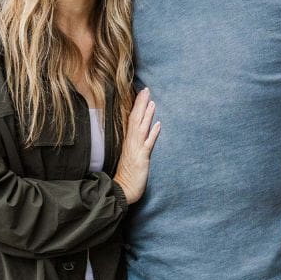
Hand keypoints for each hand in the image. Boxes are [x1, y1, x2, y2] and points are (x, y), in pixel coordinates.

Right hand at [112, 89, 160, 203]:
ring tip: (152, 101)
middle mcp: (131, 142)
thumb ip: (135, 143)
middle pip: (136, 119)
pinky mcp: (141, 158)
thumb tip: (143, 132)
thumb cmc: (127, 174)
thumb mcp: (131, 156)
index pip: (133, 119)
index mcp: (128, 141)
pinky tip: (158, 124)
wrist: (122, 189)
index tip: (142, 93)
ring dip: (147, 114)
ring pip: (141, 128)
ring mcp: (136, 149)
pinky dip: (152, 133)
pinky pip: (148, 144)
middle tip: (146, 90)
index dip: (138, 106)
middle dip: (141, 104)